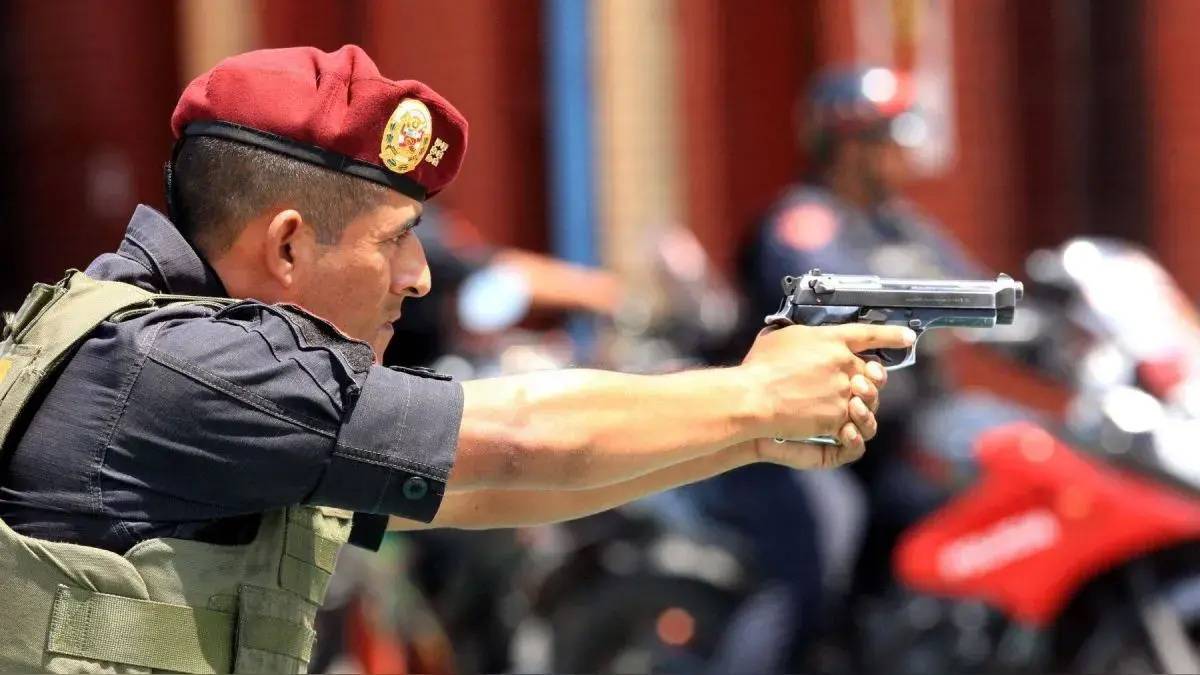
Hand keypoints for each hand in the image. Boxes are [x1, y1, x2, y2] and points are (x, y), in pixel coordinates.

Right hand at [738, 324, 912, 447]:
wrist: (755, 399)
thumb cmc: (760, 368)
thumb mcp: (779, 337)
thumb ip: (801, 335)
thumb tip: (801, 336)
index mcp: (830, 339)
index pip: (869, 334)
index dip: (892, 335)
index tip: (907, 337)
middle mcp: (843, 363)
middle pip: (870, 370)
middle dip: (867, 378)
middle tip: (855, 384)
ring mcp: (844, 390)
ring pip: (865, 397)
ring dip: (857, 401)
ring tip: (843, 405)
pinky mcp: (839, 415)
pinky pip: (852, 419)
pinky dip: (845, 423)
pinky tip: (833, 423)